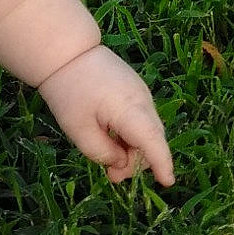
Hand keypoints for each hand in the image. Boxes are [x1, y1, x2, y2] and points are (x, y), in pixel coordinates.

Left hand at [36, 45, 174, 187]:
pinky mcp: (134, 90)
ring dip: (133, 149)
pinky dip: (131, 135)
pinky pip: (140, 119)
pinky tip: (112, 139)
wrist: (66, 51)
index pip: (154, 143)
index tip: (168, 182)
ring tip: (109, 161)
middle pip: (152, 140)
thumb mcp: (78, 129)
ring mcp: (141, 93)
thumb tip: (121, 163)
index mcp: (131, 110)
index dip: (163, 164)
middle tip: (112, 176)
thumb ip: (102, 152)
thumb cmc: (69, 91)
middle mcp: (143, 101)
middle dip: (136, 162)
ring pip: (147, 131)